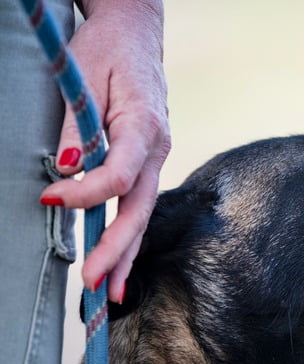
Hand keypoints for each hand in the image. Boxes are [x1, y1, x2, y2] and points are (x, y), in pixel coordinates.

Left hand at [40, 1, 170, 302]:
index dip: (85, 193)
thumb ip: (78, 128)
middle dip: (116, 249)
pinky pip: (138, 204)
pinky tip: (118, 264)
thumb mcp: (83, 79)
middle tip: (91, 284)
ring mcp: (157, 157)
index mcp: (145, 126)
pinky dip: (127, 236)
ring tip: (108, 294)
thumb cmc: (106, 49)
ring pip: (143, 214)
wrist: (135, 33)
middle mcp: (158, 148)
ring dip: (126, 255)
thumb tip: (66, 171)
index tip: (48, 200)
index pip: (118, 173)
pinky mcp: (147, 162)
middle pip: (139, 208)